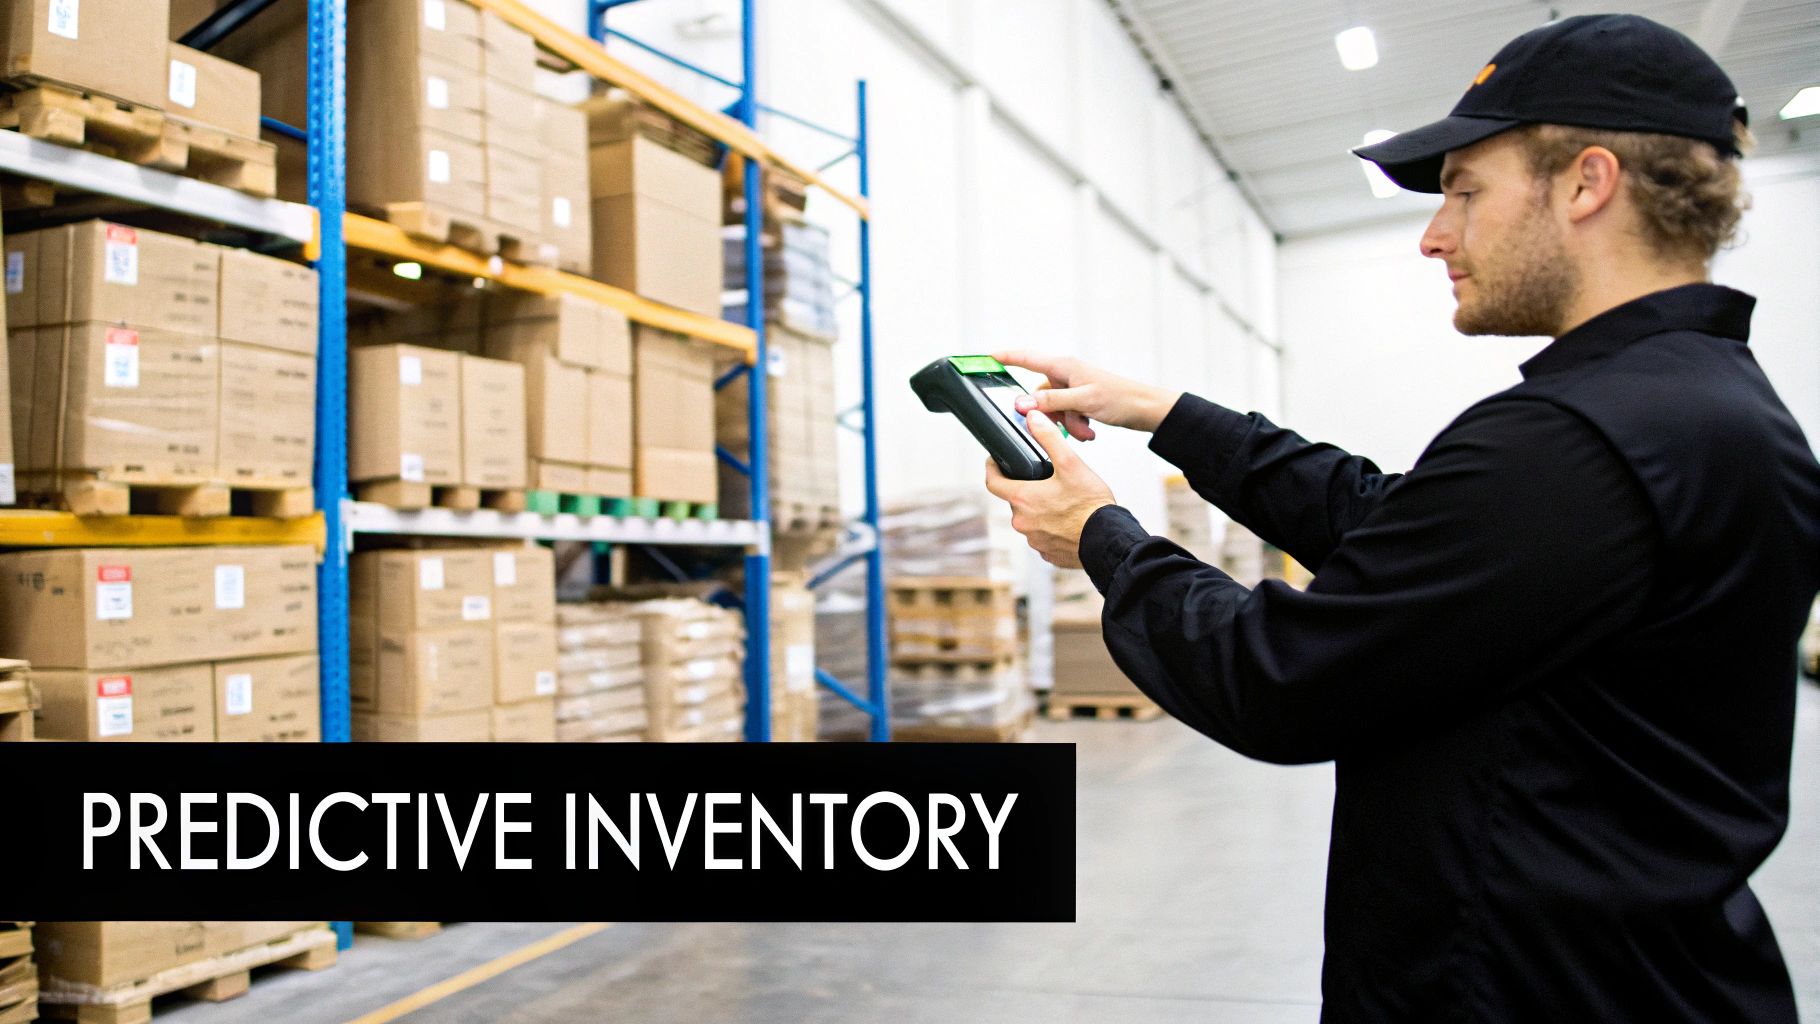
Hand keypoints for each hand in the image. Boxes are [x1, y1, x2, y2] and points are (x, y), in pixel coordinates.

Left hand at [984, 409, 1114, 568]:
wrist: (1109, 539)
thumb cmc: (1091, 505)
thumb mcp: (1071, 464)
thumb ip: (1049, 437)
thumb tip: (1034, 418)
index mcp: (1023, 499)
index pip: (992, 482)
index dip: (992, 468)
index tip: (996, 462)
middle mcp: (1023, 522)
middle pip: (1015, 499)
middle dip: (1027, 488)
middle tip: (1048, 480)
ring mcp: (1034, 540)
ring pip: (1030, 518)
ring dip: (1040, 509)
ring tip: (1062, 501)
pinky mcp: (1047, 552)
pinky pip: (1043, 535)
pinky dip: (1051, 527)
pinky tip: (1067, 520)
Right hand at [993, 350, 1181, 440]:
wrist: (1146, 410)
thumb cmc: (1120, 398)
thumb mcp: (1082, 402)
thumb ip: (1050, 403)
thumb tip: (1021, 405)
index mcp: (1063, 366)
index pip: (1025, 358)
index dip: (1003, 357)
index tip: (983, 359)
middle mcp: (1066, 374)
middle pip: (1039, 395)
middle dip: (1050, 415)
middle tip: (1067, 424)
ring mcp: (1073, 388)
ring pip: (1054, 409)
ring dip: (1066, 424)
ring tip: (1085, 430)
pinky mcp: (1081, 400)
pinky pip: (1066, 415)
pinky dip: (1075, 426)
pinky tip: (1090, 431)